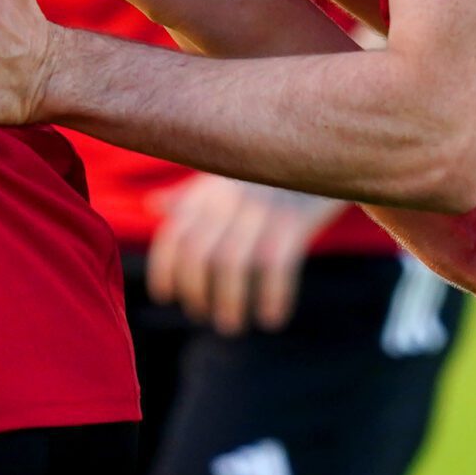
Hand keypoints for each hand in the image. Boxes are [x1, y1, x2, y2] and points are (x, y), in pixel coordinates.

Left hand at [148, 175, 341, 333]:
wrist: (322, 148)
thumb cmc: (268, 170)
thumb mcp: (226, 173)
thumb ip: (191, 194)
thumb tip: (153, 204)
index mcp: (207, 190)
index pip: (174, 234)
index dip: (164, 268)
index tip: (165, 296)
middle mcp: (228, 197)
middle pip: (199, 253)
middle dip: (196, 292)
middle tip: (203, 315)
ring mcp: (261, 207)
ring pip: (232, 263)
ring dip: (228, 302)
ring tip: (231, 326)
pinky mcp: (295, 219)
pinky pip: (276, 265)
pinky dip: (272, 297)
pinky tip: (271, 319)